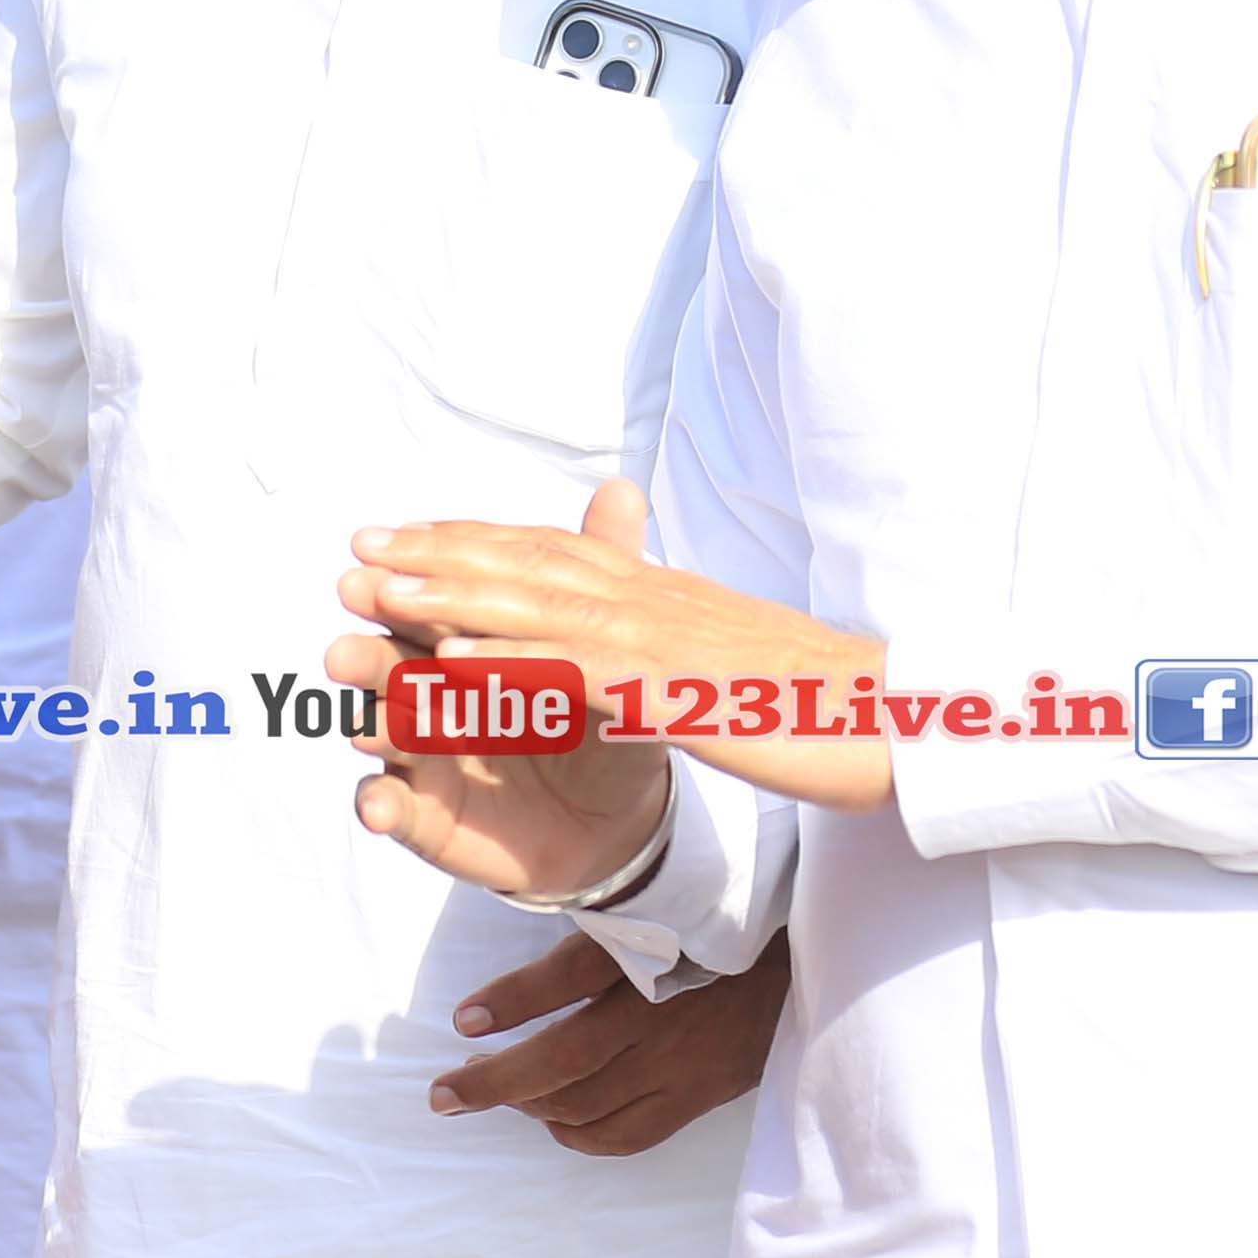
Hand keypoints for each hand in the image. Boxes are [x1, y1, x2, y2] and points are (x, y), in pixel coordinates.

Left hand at [341, 482, 893, 808]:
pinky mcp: (674, 693)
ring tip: (376, 588)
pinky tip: (451, 665)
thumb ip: (676, 633)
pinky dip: (508, 664)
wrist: (898, 720)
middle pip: (530, 566)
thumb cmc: (822, 701)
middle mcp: (656, 603)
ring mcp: (664, 643)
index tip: (408, 537)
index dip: (477, 543)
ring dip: (451, 595)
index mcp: (666, 596)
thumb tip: (637, 628)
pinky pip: (575, 675)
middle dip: (439, 555)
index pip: (555, 554)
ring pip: (537, 608)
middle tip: (359, 548)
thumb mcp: (733, 655)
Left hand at [430, 932, 793, 1155]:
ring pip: (587, 1102)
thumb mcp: (666, 900)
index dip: (513, 999)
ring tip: (499, 1094)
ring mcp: (683, 1060)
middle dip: (495, 1082)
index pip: (571, 974)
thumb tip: (531, 935)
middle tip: (447, 1094)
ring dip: (530, 1104)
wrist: (810, 955)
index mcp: (653, 950)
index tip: (464, 1021)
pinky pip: (627, 1133)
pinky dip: (580, 1133)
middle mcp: (663, 1011)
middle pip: (564, 1059)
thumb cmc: (720, 921)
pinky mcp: (703, 1091)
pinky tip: (553, 1121)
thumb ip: (607, 921)